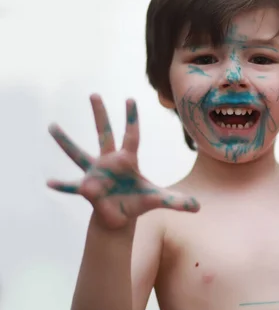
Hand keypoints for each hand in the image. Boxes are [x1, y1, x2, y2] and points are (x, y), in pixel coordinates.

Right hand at [47, 94, 199, 228]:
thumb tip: (198, 207)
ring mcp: (96, 173)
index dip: (132, 119)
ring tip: (52, 126)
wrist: (120, 216)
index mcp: (128, 160)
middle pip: (104, 134)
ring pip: (79, 154)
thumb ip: (178, 202)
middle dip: (100, 115)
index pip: (132, 135)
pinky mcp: (87, 189)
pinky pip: (73, 187)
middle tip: (94, 93)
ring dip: (66, 142)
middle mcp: (109, 162)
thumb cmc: (138, 202)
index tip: (130, 99)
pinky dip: (63, 185)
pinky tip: (49, 183)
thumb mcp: (159, 200)